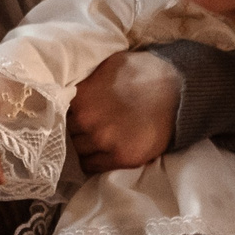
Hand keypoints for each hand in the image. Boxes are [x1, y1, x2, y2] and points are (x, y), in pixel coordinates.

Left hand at [69, 50, 178, 173]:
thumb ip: (84, 82)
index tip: (77, 116)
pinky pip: (93, 167)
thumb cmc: (141, 72)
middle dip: (79, 131)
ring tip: (101, 140)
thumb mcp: (105, 67)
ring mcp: (104, 142)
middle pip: (69, 135)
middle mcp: (87, 122)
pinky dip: (97, 161)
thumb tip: (67, 86)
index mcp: (79, 98)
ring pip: (79, 152)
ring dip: (87, 147)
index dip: (69, 115)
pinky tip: (107, 151)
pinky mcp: (122, 158)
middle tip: (92, 127)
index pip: (58, 115)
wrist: (176, 88)